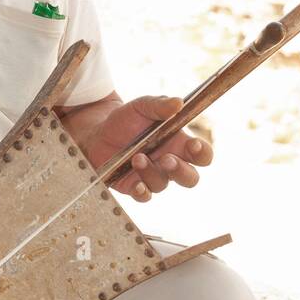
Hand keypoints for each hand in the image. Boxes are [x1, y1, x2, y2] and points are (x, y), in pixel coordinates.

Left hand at [83, 95, 211, 201]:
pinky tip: (136, 184)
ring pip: (163, 185)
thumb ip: (160, 105)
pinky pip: (144, 196)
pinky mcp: (133, 186)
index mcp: (178, 143)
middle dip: (181, 171)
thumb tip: (179, 103)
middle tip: (167, 159)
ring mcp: (152, 176)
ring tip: (137, 157)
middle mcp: (169, 163)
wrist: (97, 131)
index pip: (202, 155)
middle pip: (190, 178)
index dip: (202, 153)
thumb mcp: (142, 106)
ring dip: (151, 172)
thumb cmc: (126, 119)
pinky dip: (142, 192)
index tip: (193, 145)